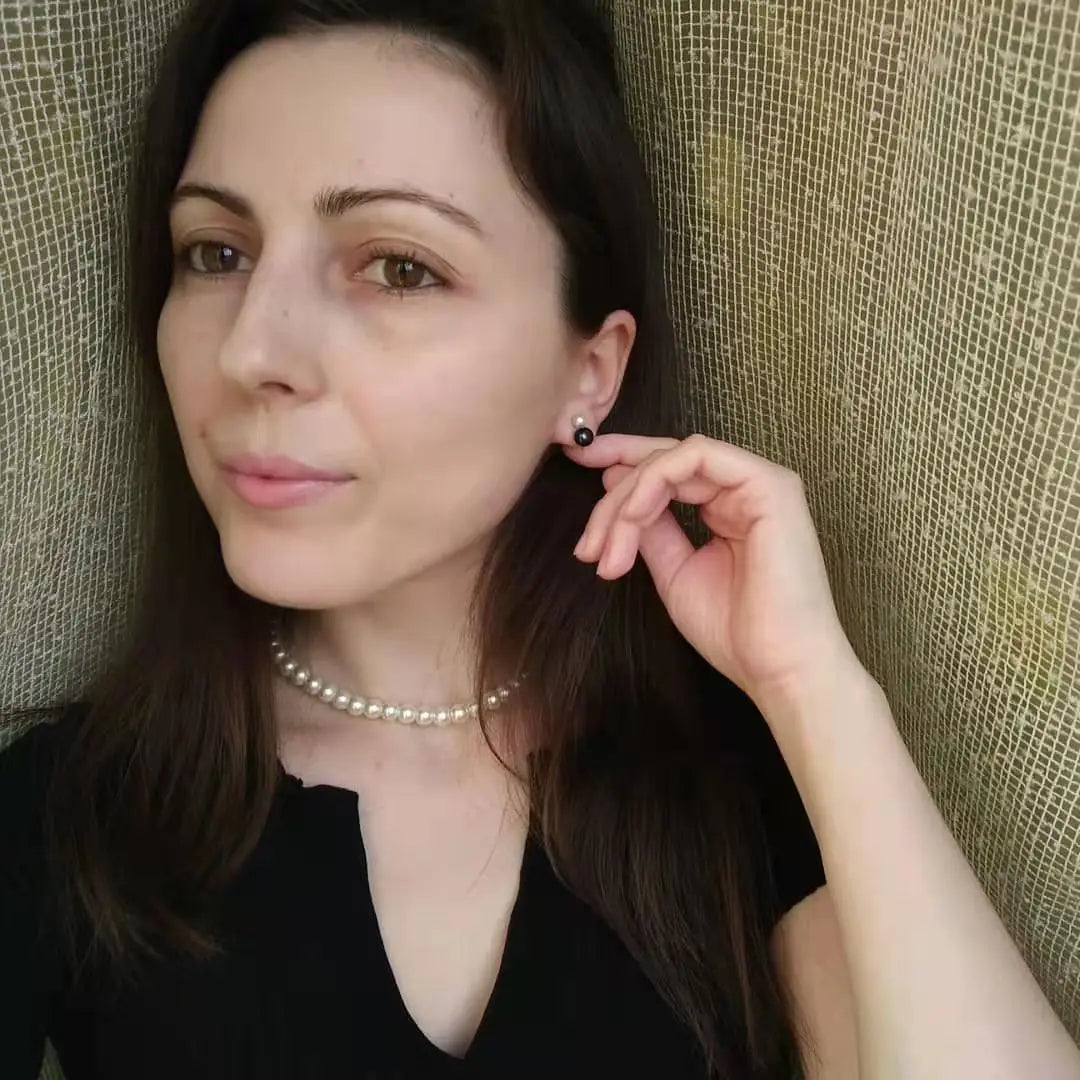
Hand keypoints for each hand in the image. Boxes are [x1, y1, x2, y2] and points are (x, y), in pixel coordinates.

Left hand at [565, 432, 862, 709]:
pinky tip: (632, 519)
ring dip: (628, 498)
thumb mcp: (673, 570)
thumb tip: (616, 484)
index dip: (621, 461)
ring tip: (606, 548)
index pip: (669, 468)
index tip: (576, 465)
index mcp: (728, 505)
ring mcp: (760, 481)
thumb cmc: (734, 632)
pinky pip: (696, 456)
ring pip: (673, 457)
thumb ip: (648, 527)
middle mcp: (745, 487)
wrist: (778, 669)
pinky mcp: (768, 484)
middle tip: (587, 543)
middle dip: (612, 494)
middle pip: (664, 460)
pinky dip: (653, 482)